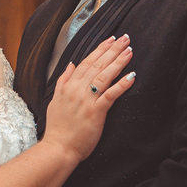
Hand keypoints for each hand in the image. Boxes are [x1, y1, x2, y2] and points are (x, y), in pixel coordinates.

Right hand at [44, 35, 134, 161]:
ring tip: (129, 51)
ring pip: (104, 76)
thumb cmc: (58, 128)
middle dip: (112, 50)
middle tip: (125, 38)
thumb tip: (70, 64)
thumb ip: (63, 81)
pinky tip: (131, 76)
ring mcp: (87, 100)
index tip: (110, 39)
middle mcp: (77, 90)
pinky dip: (121, 85)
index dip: (99, 49)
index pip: (86, 62)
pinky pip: (110, 95)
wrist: (58, 148)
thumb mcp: (55, 100)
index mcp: (68, 86)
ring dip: (118, 62)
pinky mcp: (96, 112)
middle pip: (97, 65)